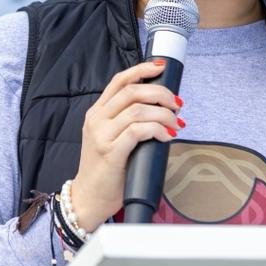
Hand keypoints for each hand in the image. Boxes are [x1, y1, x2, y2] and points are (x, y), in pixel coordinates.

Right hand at [68, 60, 183, 231]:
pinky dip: (157, 129)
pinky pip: (138, 131)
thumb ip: (128, 122)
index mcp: (97, 113)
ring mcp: (102, 135)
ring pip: (138, 109)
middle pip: (132, 91)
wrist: (88, 198)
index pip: (119, 81)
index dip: (141, 69)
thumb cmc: (105, 170)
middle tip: (177, 105)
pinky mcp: (111, 152)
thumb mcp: (111, 138)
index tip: (161, 67)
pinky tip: (166, 136)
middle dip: (160, 93)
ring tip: (176, 124)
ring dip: (164, 114)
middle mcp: (97, 119)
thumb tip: (163, 110)